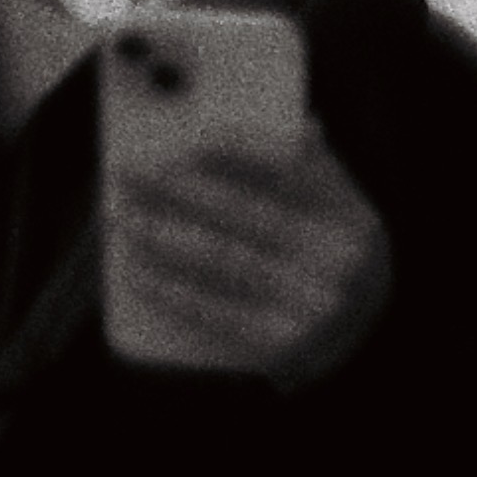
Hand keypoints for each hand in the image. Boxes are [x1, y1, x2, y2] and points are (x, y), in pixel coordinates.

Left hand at [105, 128, 387, 389]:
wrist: (358, 356)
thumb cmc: (325, 268)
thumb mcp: (335, 221)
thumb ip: (311, 173)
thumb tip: (296, 120)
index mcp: (354, 219)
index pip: (292, 170)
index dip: (238, 149)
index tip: (186, 136)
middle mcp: (341, 262)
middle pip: (243, 212)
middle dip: (176, 188)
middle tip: (126, 172)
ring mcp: (314, 306)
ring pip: (221, 258)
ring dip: (160, 234)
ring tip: (119, 216)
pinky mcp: (283, 347)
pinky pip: (213, 312)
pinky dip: (167, 289)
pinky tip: (132, 271)